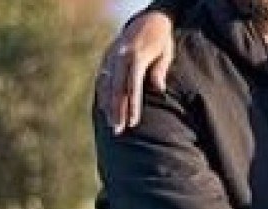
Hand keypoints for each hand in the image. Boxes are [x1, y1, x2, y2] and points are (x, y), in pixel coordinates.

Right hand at [100, 10, 176, 133]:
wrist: (148, 19)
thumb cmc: (161, 40)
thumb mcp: (166, 52)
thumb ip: (160, 70)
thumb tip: (158, 89)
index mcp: (136, 55)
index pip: (132, 86)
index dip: (132, 106)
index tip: (133, 123)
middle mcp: (120, 56)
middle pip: (117, 89)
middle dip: (117, 111)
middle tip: (118, 130)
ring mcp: (110, 56)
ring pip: (106, 85)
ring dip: (108, 106)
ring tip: (111, 124)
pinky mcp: (106, 57)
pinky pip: (101, 79)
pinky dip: (102, 94)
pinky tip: (104, 109)